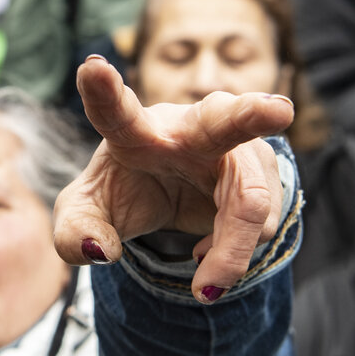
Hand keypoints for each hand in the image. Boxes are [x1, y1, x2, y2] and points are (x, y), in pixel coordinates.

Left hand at [53, 55, 294, 303]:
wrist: (171, 191)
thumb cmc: (124, 190)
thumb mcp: (87, 214)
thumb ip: (75, 233)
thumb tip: (100, 253)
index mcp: (137, 131)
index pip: (115, 112)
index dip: (102, 92)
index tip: (90, 67)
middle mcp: (193, 131)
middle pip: (224, 120)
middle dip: (251, 115)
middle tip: (278, 113)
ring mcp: (237, 150)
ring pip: (250, 202)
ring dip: (231, 251)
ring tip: (204, 289)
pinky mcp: (265, 174)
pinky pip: (262, 224)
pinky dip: (232, 253)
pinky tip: (208, 251)